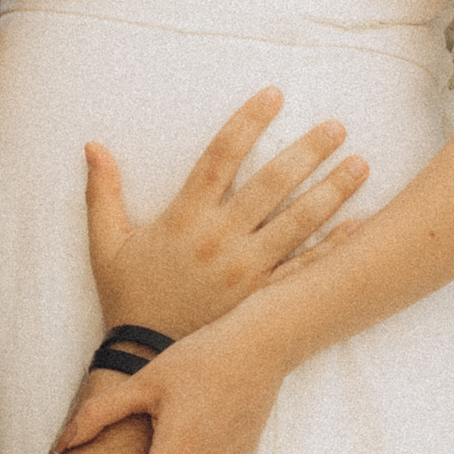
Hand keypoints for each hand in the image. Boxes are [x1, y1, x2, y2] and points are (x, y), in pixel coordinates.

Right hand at [84, 88, 364, 340]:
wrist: (145, 358)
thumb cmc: (127, 297)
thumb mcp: (105, 244)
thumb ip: (103, 192)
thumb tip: (92, 145)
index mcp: (184, 217)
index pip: (221, 156)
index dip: (248, 122)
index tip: (274, 95)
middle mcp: (220, 239)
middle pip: (271, 184)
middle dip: (307, 151)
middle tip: (338, 127)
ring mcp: (246, 270)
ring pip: (297, 223)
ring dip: (332, 192)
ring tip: (361, 165)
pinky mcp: (261, 298)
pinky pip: (304, 269)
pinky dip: (333, 248)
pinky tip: (358, 224)